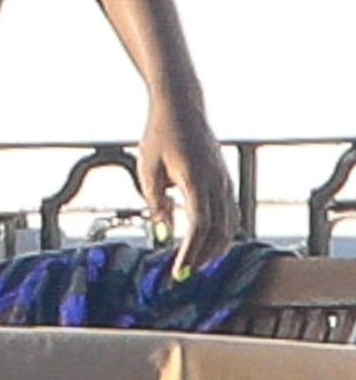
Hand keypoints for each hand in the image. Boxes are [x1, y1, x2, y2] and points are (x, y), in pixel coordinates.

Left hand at [138, 95, 238, 274]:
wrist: (182, 106)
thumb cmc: (160, 135)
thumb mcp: (148, 169)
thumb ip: (157, 203)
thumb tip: (164, 234)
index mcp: (196, 179)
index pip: (200, 227)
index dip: (191, 253)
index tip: (180, 272)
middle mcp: (217, 182)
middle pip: (219, 231)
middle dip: (203, 256)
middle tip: (185, 273)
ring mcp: (225, 180)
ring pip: (230, 225)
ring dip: (215, 247)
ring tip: (196, 263)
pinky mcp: (225, 179)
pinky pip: (230, 213)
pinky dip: (221, 232)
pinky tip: (206, 241)